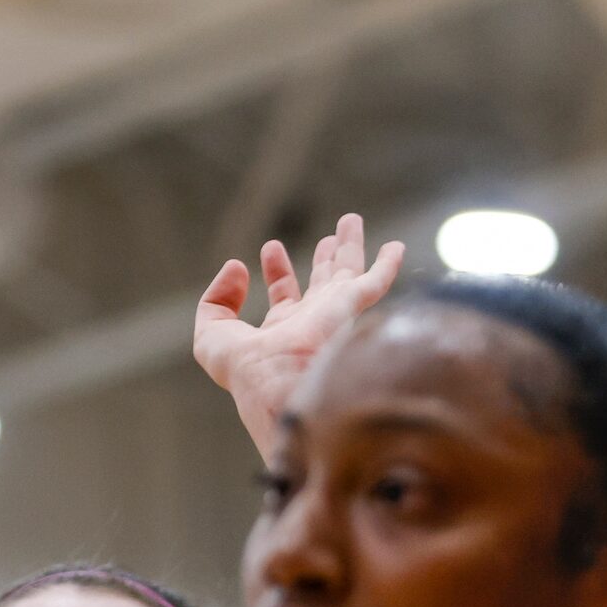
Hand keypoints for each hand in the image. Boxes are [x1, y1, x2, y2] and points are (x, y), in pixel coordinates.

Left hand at [194, 214, 403, 458]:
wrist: (276, 386)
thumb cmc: (244, 371)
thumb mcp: (211, 334)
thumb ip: (217, 299)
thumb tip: (236, 267)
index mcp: (283, 330)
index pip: (285, 294)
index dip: (278, 269)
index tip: (271, 247)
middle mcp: (313, 321)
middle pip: (323, 281)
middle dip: (326, 256)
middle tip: (331, 234)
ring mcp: (334, 314)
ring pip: (347, 273)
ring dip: (350, 246)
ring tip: (350, 220)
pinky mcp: (351, 308)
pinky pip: (375, 282)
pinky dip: (387, 265)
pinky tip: (395, 247)